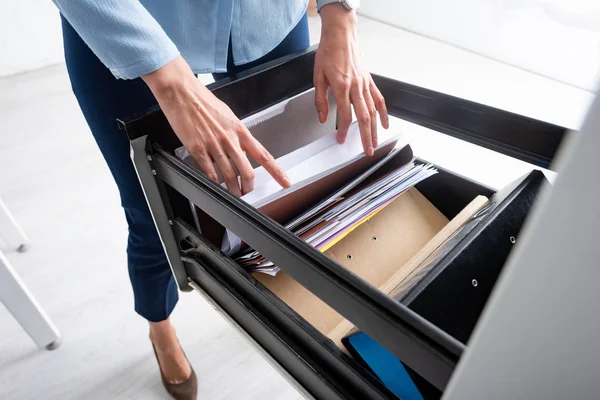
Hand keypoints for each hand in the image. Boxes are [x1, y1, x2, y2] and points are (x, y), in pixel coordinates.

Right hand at [143, 56, 290, 196]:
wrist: (182, 92)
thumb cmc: (203, 102)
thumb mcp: (228, 116)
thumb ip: (236, 135)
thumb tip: (241, 150)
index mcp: (240, 131)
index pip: (264, 155)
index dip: (276, 171)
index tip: (285, 181)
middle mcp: (230, 139)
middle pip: (247, 172)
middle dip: (248, 187)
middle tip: (247, 193)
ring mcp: (214, 145)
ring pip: (229, 176)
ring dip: (233, 189)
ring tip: (233, 194)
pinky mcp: (198, 149)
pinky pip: (209, 172)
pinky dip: (214, 183)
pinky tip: (216, 186)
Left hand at [314, 4, 388, 155]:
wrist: (341, 34)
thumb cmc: (328, 52)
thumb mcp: (317, 76)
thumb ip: (320, 99)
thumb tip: (323, 117)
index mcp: (342, 86)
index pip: (345, 115)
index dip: (344, 130)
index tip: (341, 140)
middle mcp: (356, 86)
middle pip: (364, 117)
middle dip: (366, 137)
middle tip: (367, 151)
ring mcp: (365, 83)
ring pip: (373, 111)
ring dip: (375, 129)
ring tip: (376, 143)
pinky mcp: (369, 80)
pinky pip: (379, 99)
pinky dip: (384, 113)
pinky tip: (385, 124)